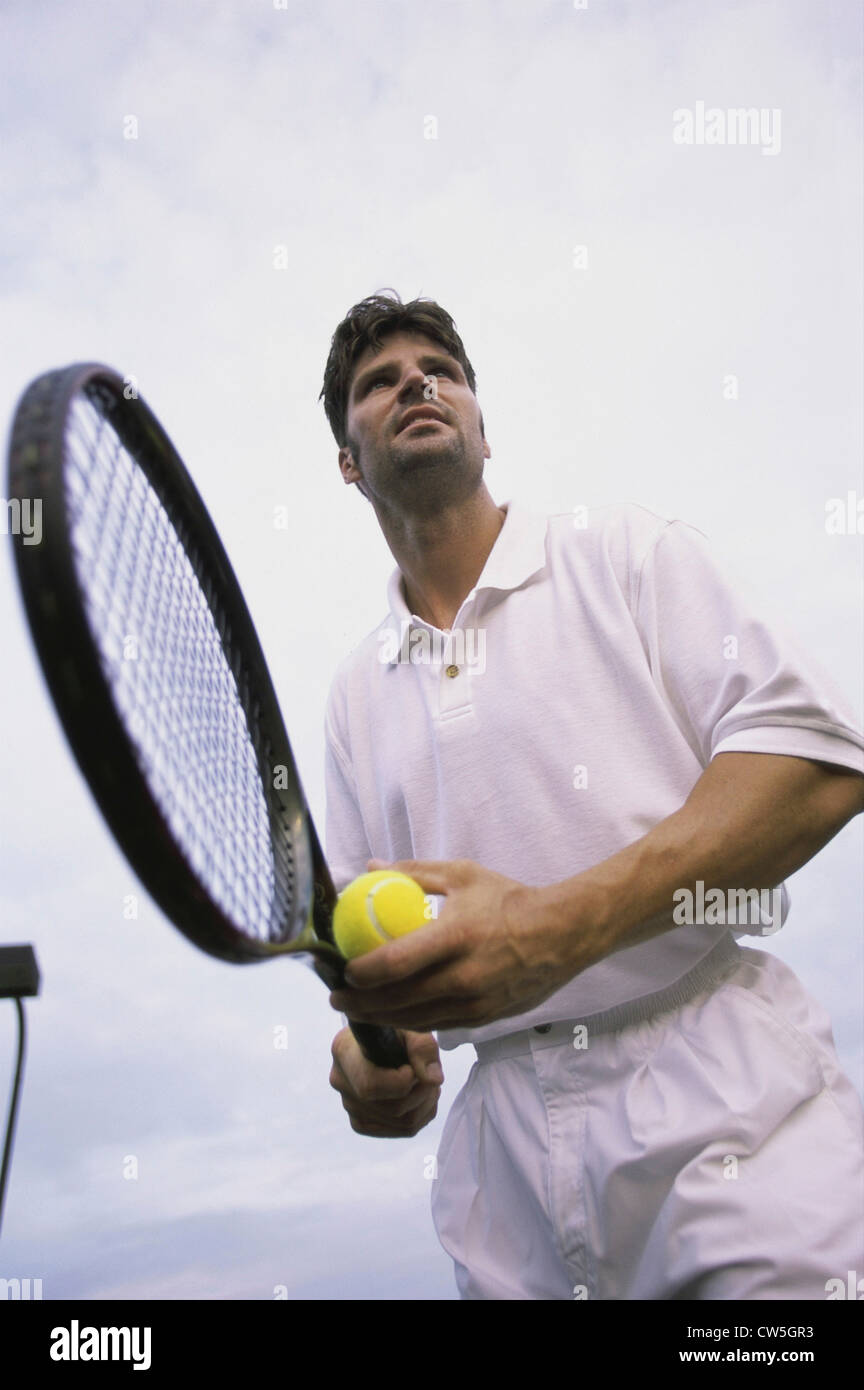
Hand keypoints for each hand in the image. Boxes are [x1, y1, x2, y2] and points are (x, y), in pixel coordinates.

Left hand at [328, 858, 608, 1031]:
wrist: (562, 934)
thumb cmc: (509, 900)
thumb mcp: (463, 875)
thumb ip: (414, 872)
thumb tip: (371, 866)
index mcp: (457, 935)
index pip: (397, 962)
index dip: (363, 972)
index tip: (344, 969)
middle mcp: (465, 975)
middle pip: (399, 998)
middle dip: (360, 1003)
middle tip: (336, 996)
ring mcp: (475, 1001)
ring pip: (415, 1019)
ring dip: (380, 1018)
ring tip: (355, 1009)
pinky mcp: (484, 1017)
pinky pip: (437, 1025)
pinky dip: (410, 1022)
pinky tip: (392, 1015)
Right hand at [329, 1026, 442, 1137]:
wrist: (382, 1037)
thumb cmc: (395, 1028)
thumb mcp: (410, 1026)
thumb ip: (422, 1047)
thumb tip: (432, 1079)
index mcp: (344, 1051)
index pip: (370, 1086)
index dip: (401, 1082)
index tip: (414, 1068)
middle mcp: (341, 1081)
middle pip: (392, 1107)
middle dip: (422, 1093)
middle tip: (430, 1075)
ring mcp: (350, 1105)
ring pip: (401, 1122)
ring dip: (425, 1104)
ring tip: (428, 1083)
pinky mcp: (363, 1122)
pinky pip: (400, 1130)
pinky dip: (421, 1115)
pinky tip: (421, 1096)